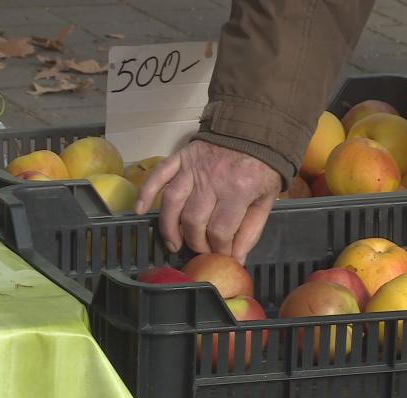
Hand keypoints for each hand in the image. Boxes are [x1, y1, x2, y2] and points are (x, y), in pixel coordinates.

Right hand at [135, 140, 281, 263]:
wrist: (256, 130)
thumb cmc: (263, 168)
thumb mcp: (266, 200)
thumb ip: (251, 230)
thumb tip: (236, 259)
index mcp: (239, 189)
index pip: (221, 230)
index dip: (220, 248)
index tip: (222, 255)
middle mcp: (213, 179)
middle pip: (194, 221)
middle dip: (197, 242)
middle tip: (201, 250)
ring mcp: (194, 167)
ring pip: (173, 203)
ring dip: (170, 228)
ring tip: (174, 245)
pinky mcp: (181, 157)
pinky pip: (159, 175)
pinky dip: (146, 192)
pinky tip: (140, 210)